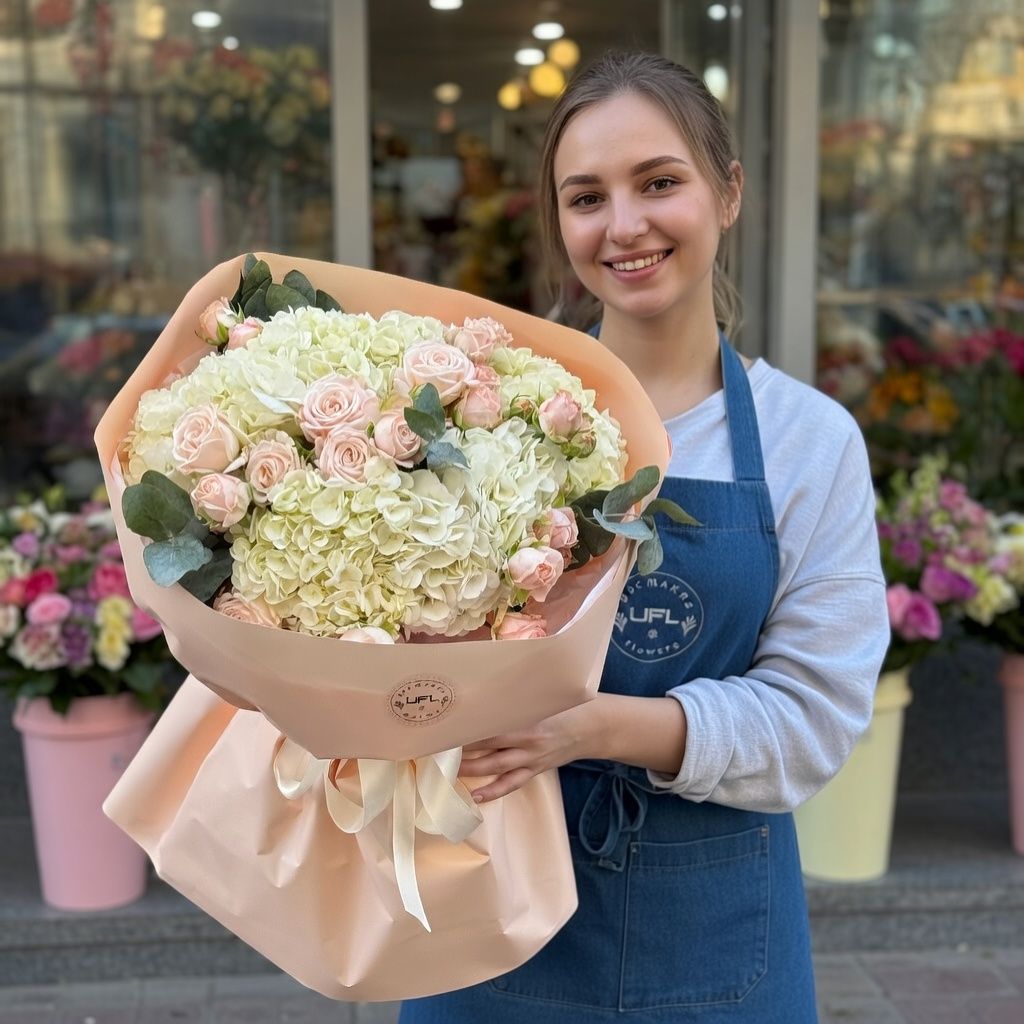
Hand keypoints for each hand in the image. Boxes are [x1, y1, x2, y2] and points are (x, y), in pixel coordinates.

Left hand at [459, 696, 609, 803]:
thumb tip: (483, 690)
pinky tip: (476, 796)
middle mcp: (527, 740)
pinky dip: (493, 791)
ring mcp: (531, 758)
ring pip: (495, 766)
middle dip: (462, 749)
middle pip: (488, 746)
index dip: (468, 726)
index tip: (446, 725)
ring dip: (471, 769)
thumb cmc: (561, 707)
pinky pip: (511, 784)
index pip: (491, 723)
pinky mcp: (534, 770)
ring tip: (447, 772)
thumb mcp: (539, 698)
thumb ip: (514, 698)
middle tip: (436, 750)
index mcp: (526, 718)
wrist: (591, 728)